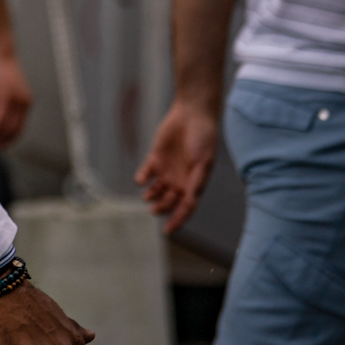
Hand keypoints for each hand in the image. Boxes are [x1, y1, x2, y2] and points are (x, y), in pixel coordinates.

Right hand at [0, 44, 30, 150]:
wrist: (0, 50)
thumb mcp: (2, 89)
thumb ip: (0, 104)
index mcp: (25, 103)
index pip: (18, 129)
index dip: (6, 141)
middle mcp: (24, 104)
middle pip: (12, 133)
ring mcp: (15, 102)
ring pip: (3, 130)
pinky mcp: (4, 99)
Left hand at [136, 97, 219, 233]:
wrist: (192, 114)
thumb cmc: (203, 137)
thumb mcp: (203, 161)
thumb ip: (197, 181)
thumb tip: (191, 200)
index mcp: (194, 183)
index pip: (186, 208)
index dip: (177, 220)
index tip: (168, 230)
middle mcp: (180, 180)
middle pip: (169, 201)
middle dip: (162, 208)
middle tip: (153, 209)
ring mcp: (167, 170)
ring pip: (156, 191)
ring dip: (151, 196)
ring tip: (148, 197)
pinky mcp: (155, 158)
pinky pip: (146, 173)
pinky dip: (142, 178)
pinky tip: (140, 180)